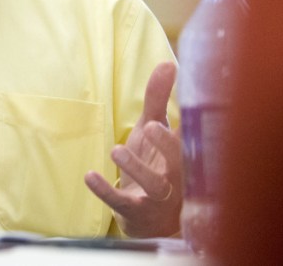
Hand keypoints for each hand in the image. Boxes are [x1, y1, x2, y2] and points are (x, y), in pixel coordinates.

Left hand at [84, 61, 181, 236]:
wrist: (149, 220)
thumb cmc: (155, 165)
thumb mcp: (153, 129)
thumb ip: (158, 98)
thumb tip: (168, 63)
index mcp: (183, 153)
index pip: (192, 139)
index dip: (191, 127)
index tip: (185, 108)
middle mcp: (176, 176)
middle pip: (179, 162)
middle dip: (167, 145)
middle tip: (152, 126)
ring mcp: (156, 196)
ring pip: (154, 185)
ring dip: (137, 168)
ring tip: (116, 150)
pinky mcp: (135, 211)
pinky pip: (122, 203)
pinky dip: (106, 190)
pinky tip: (90, 176)